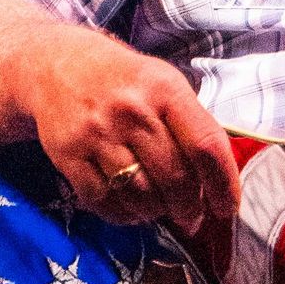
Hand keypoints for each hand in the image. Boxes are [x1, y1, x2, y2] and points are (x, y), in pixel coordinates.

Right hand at [17, 24, 242, 234]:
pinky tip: (131, 208)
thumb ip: (191, 125)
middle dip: (190, 208)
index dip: (223, 184)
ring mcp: (97, 133)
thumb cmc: (125, 80)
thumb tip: (218, 180)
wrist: (58, 65)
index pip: (205, 145)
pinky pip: (104, 201)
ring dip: (156, 212)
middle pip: (174, 177)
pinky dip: (123, 215)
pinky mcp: (68, 154)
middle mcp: (132, 110)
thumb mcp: (164, 84)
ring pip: (140, 195)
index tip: (227, 208)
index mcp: (165, 89)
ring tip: (160, 209)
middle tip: (192, 217)